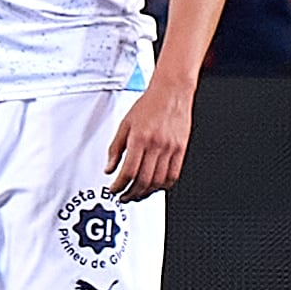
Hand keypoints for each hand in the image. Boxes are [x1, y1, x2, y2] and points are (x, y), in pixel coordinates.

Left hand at [104, 77, 193, 200]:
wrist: (172, 92)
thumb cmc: (149, 104)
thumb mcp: (124, 123)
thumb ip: (115, 147)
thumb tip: (109, 167)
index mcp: (139, 138)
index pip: (128, 171)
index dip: (119, 185)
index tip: (113, 190)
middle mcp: (156, 145)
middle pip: (143, 180)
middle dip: (131, 194)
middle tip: (124, 197)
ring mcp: (171, 149)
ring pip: (158, 181)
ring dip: (146, 193)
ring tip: (137, 194)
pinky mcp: (181, 150)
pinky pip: (173, 175)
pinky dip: (163, 186)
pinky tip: (155, 187)